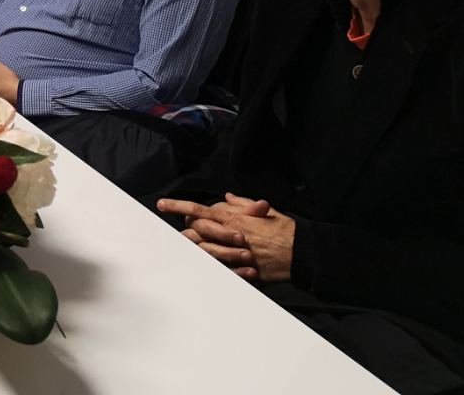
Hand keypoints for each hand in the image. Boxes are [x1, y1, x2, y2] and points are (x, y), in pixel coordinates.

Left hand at [156, 192, 293, 281]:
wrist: (301, 251)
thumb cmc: (283, 228)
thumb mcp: (263, 210)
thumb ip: (241, 203)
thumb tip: (226, 196)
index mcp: (232, 217)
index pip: (198, 209)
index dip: (178, 206)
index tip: (162, 204)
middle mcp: (229, 233)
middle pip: (195, 230)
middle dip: (184, 228)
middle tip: (177, 228)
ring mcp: (234, 252)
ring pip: (203, 249)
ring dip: (193, 247)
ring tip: (183, 246)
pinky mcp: (242, 268)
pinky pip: (220, 268)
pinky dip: (211, 265)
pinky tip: (203, 264)